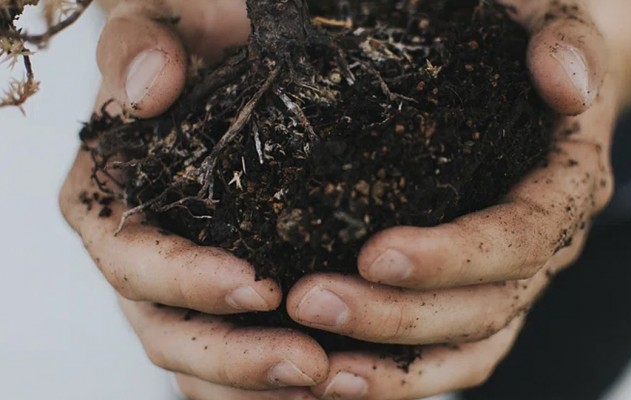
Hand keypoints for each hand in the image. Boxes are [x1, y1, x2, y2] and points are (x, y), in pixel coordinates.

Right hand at [61, 1, 328, 396]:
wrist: (245, 50)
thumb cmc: (203, 33)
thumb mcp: (168, 16)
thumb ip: (141, 40)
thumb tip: (148, 90)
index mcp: (114, 201)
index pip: (133, 260)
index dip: (186, 282)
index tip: (257, 284)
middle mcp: (146, 257)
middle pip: (170, 332)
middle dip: (234, 356)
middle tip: (307, 363)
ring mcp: (190, 287)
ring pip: (207, 364)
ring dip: (260, 386)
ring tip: (328, 382)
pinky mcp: (236, 300)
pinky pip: (244, 361)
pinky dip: (277, 385)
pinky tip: (335, 383)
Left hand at [284, 1, 617, 397]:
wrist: (534, 84)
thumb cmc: (525, 45)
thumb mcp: (548, 19)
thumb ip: (563, 38)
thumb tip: (563, 83)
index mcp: (566, 185)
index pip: (519, 236)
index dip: (453, 256)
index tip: (374, 252)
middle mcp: (546, 247)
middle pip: (486, 307)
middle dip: (398, 315)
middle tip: (310, 302)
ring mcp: (513, 280)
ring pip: (467, 349)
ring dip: (394, 367)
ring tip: (319, 370)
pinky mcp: (481, 298)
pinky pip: (450, 355)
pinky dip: (400, 377)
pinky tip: (338, 378)